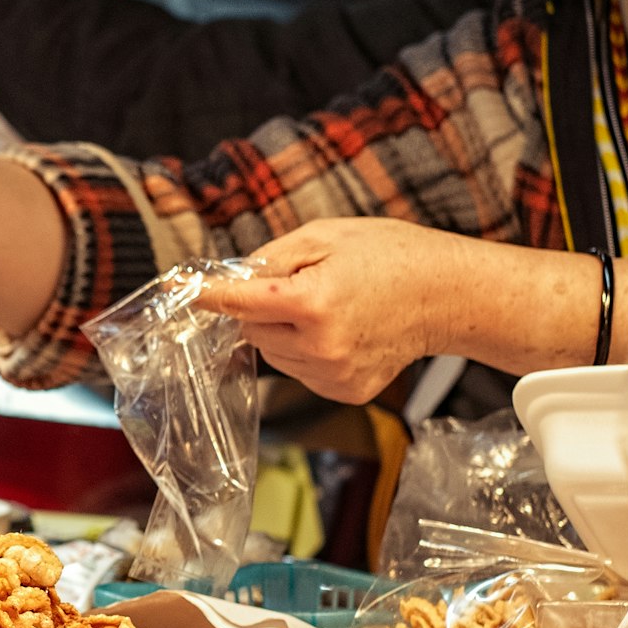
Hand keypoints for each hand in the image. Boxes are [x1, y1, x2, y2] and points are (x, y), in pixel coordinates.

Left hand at [196, 216, 467, 400]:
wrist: (447, 295)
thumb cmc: (390, 255)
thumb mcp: (327, 236)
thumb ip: (271, 257)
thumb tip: (228, 279)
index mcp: (313, 302)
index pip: (238, 302)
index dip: (206, 294)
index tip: (180, 288)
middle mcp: (320, 346)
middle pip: (251, 330)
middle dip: (261, 308)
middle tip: (299, 284)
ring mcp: (334, 374)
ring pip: (272, 354)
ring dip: (281, 331)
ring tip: (326, 307)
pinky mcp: (345, 391)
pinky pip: (298, 371)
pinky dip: (304, 351)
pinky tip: (339, 331)